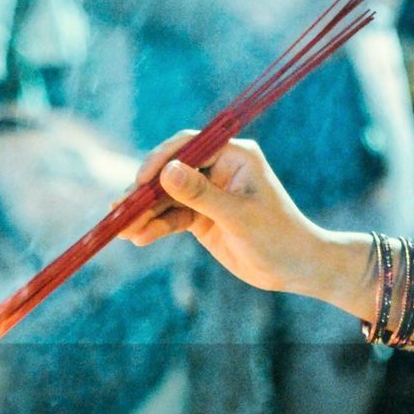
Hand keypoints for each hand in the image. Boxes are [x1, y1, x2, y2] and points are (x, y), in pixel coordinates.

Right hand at [118, 133, 372, 315]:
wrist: (294, 268)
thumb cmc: (276, 236)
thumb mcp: (236, 216)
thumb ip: (199, 194)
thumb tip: (166, 171)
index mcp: (233, 155)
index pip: (188, 146)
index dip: (160, 160)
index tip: (141, 181)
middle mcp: (218, 169)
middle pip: (170, 172)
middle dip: (144, 193)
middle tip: (119, 209)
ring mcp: (208, 193)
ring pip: (166, 198)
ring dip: (144, 214)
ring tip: (121, 231)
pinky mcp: (201, 217)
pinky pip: (172, 218)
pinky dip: (155, 228)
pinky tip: (138, 239)